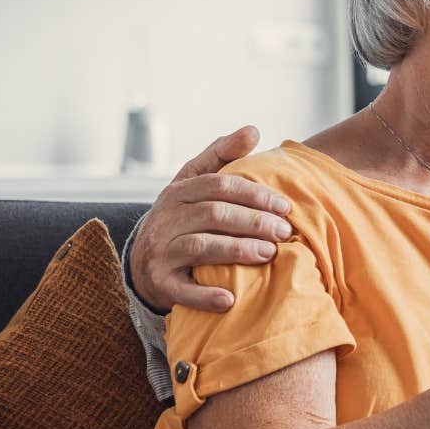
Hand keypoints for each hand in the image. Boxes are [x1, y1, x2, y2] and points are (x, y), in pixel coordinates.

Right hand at [131, 126, 294, 312]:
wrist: (145, 262)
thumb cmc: (182, 217)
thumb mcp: (194, 182)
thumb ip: (222, 155)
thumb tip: (254, 130)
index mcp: (178, 191)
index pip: (219, 185)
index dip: (254, 194)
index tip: (284, 206)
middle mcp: (166, 219)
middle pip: (213, 214)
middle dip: (252, 222)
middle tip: (284, 231)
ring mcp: (160, 252)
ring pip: (201, 247)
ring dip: (238, 251)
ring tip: (270, 254)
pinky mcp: (160, 283)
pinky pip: (182, 290)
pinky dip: (205, 296)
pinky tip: (230, 299)